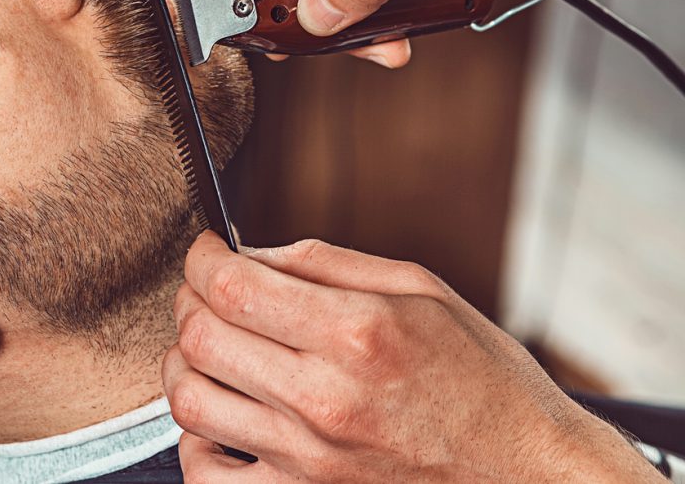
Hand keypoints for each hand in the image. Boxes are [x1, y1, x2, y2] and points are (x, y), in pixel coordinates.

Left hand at [163, 232, 663, 482]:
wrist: (530, 477)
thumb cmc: (484, 378)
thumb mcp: (421, 291)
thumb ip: (325, 263)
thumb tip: (251, 253)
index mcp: (357, 332)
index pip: (231, 286)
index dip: (201, 259)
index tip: (206, 251)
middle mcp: (325, 398)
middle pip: (201, 338)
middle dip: (188, 300)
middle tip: (205, 290)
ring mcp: (308, 460)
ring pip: (190, 402)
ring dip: (182, 363)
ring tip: (208, 346)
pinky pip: (207, 475)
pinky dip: (196, 440)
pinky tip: (221, 414)